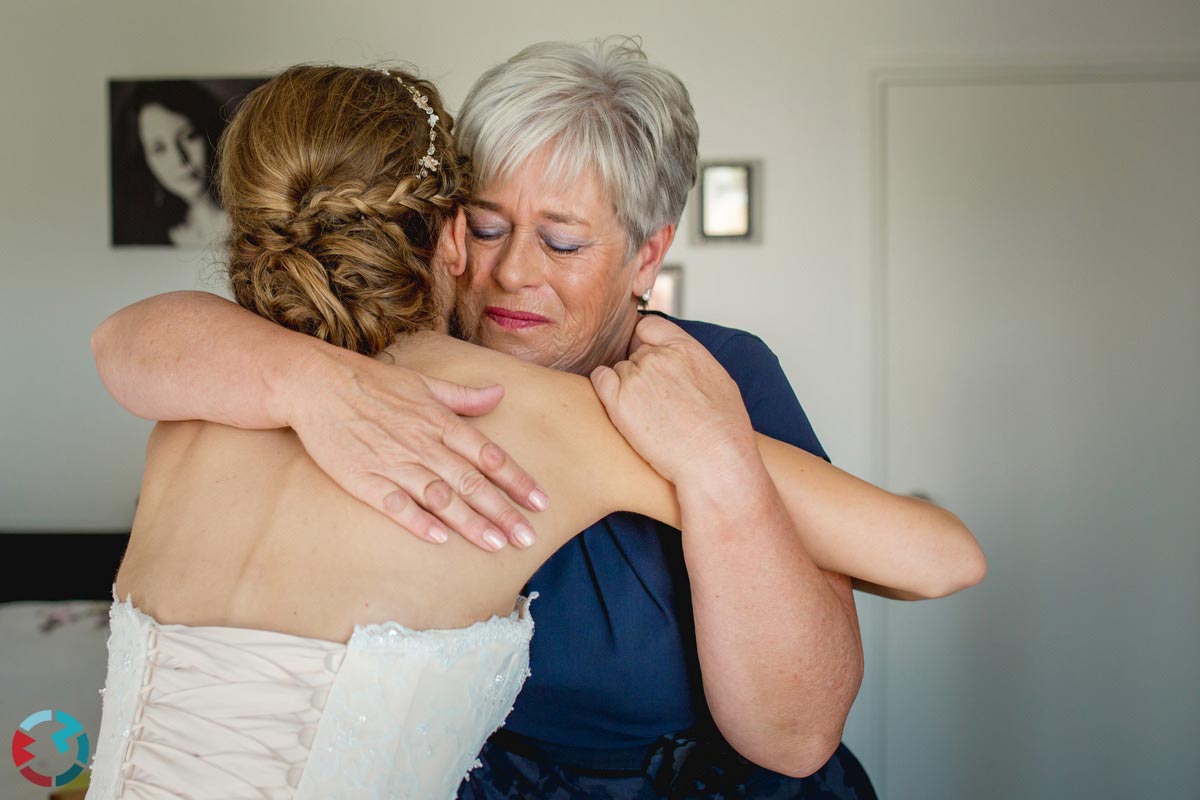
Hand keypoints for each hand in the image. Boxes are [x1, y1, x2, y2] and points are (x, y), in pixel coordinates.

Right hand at [284, 347, 547, 550]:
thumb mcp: (424, 382)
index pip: (488, 455)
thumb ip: (464, 396)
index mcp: (439, 422)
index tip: (541, 501)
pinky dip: (418, 522)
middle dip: (503, 511)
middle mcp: (422, 444)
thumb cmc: (373, 383)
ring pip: (440, 497)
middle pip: (471, 482)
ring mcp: (393, 463)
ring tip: (495, 544)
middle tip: (528, 537)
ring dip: (469, 522)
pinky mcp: (363, 479)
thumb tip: (500, 393)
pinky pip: (396, 505)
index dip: (516, 480)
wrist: (316, 384)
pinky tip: (440, 539)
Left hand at [589, 315, 758, 484]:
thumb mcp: (718, 381)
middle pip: (636, 353)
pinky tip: (620, 409)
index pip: (650, 327)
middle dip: (642, 373)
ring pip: (620, 371)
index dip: (647, 343)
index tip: (652, 362)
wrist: (714, 460)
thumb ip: (691, 362)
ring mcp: (636, 377)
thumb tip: (678, 360)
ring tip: (648, 416)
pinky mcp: (618, 400)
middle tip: (656, 402)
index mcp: (685, 348)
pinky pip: (600, 380)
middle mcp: (658, 357)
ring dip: (627, 388)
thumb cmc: (723, 430)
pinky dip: (605, 390)